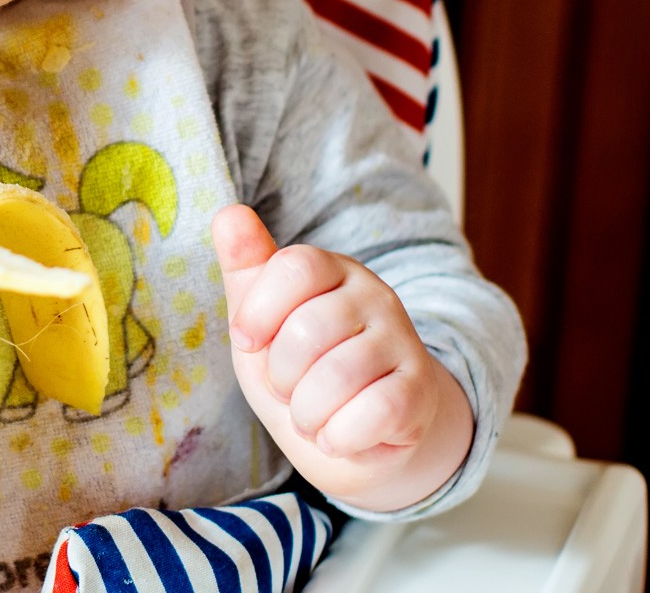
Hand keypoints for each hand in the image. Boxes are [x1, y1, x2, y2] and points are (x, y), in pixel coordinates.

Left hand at [212, 205, 473, 512]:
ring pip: (337, 377)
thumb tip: (230, 212)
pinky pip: (373, 413)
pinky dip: (339, 436)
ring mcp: (402, 342)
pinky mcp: (420, 392)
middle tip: (288, 389)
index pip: (295, 267)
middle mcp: (374, 296)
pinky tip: (336, 435)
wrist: (356, 432)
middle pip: (308, 329)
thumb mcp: (262, 319)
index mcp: (332, 269)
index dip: (259, 310)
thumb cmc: (300, 367)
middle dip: (280, 375)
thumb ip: (245, 268)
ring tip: (310, 416)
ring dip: (306, 413)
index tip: (246, 340)